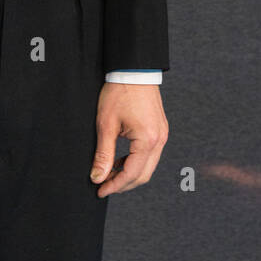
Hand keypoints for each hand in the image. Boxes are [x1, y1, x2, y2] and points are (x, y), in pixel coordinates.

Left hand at [90, 83, 167, 197]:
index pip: (132, 174)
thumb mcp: (106, 124)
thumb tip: (97, 177)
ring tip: (109, 173)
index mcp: (148, 140)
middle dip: (123, 184)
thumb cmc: (119, 92)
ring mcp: (162, 135)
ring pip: (148, 166)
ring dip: (129, 173)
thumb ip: (103, 154)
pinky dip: (135, 161)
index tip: (100, 191)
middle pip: (143, 175)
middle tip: (103, 185)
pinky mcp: (160, 130)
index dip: (115, 186)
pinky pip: (150, 154)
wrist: (133, 69)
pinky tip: (120, 160)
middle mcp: (160, 140)